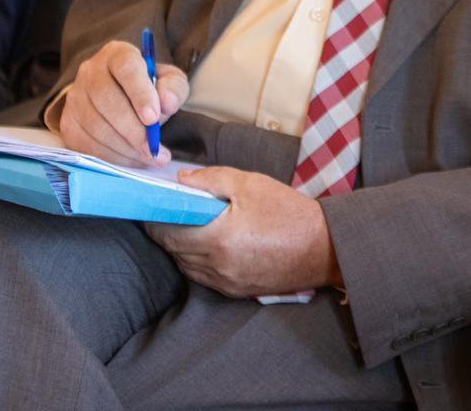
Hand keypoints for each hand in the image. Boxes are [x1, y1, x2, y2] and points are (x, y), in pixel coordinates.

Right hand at [56, 40, 187, 167]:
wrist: (119, 98)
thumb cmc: (147, 89)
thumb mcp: (168, 81)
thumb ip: (173, 88)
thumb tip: (168, 103)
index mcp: (118, 55)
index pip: (126, 69)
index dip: (140, 94)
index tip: (152, 118)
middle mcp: (91, 71)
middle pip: (107, 100)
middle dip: (133, 130)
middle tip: (153, 149)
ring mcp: (76, 97)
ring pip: (96, 126)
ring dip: (125, 148)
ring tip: (148, 156)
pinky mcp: (68, 122)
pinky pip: (87, 145)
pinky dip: (112, 157)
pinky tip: (131, 159)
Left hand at [145, 166, 338, 297]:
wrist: (324, 248)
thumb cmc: (289, 212)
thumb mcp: (250, 184)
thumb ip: (211, 179)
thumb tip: (180, 180)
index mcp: (218, 238)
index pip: (167, 232)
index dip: (153, 219)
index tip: (146, 206)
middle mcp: (217, 266)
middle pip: (174, 250)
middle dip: (164, 231)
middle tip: (161, 211)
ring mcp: (225, 283)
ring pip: (186, 266)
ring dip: (179, 247)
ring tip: (181, 225)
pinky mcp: (235, 291)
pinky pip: (203, 276)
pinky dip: (195, 260)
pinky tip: (202, 243)